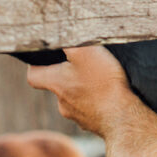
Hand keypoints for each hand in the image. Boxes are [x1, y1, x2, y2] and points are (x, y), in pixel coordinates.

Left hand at [27, 46, 145, 137]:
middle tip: (86, 66)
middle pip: (58, 87)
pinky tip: (111, 98)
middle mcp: (62, 102)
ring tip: (103, 82)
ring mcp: (78, 116)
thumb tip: (58, 32)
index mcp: (57, 83)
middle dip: (69, 76)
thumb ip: (69, 40)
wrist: (122, 117)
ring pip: (76, 100)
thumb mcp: (85, 51)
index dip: (38, 66)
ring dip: (85, 91)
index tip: (48, 58)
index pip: (34, 76)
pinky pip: (92, 111)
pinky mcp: (94, 124)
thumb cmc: (103, 83)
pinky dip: (98, 104)